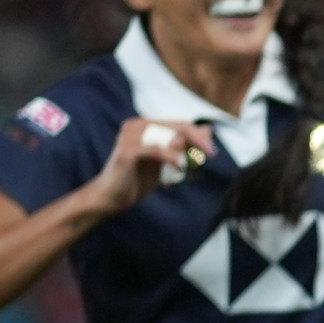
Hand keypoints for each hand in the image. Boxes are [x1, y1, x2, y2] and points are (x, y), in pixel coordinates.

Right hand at [81, 115, 213, 216]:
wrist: (111, 198)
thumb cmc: (137, 179)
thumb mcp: (163, 161)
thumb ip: (181, 147)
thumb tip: (207, 131)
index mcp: (144, 126)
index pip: (179, 124)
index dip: (198, 135)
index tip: (212, 150)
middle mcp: (136, 126)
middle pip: (177, 126)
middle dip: (198, 140)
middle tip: (212, 153)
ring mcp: (129, 137)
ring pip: (168, 136)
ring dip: (185, 150)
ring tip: (190, 164)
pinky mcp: (126, 151)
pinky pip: (155, 149)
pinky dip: (170, 156)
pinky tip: (179, 165)